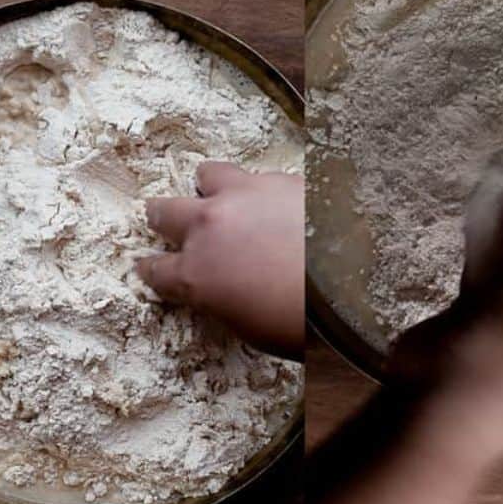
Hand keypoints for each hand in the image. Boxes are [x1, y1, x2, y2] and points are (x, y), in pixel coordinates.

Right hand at [136, 162, 303, 359]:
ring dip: (211, 188)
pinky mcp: (278, 179)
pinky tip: (280, 203)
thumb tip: (224, 288)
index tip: (150, 267)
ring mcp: (242, 196)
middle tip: (166, 221)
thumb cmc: (303, 325)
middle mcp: (209, 228)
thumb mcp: (250, 329)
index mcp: (195, 275)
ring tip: (225, 197)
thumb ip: (223, 300)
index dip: (151, 270)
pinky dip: (261, 189)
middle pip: (164, 212)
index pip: (154, 271)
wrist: (352, 287)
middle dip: (162, 218)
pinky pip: (258, 177)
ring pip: (208, 174)